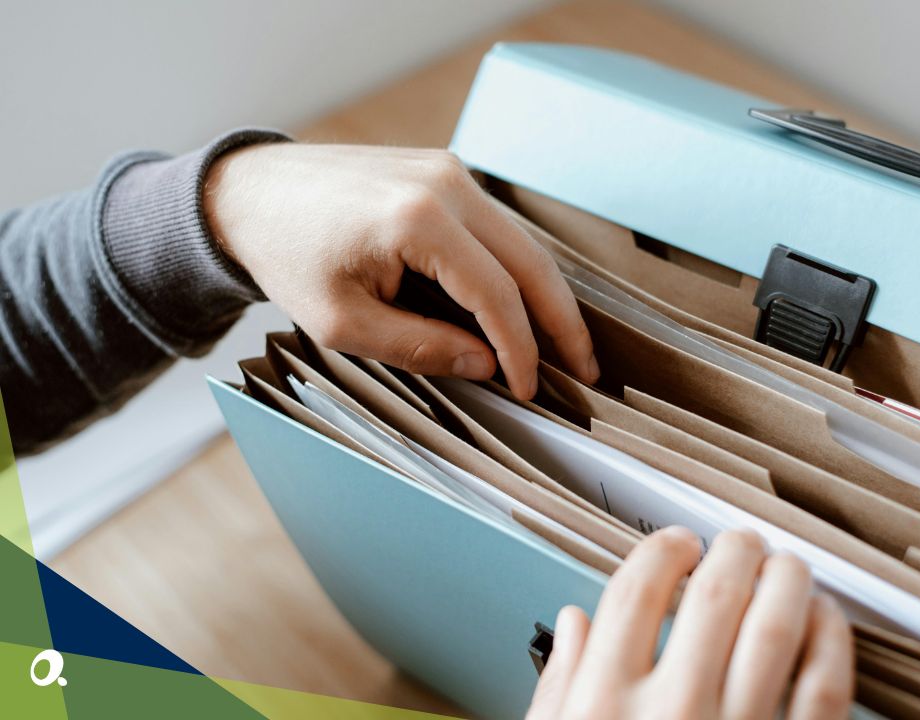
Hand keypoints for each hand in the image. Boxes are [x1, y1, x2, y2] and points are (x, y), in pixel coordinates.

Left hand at [204, 143, 598, 398]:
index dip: (521, 349)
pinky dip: (516, 270)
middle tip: (587, 370)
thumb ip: (422, 346)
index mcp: (418, 220)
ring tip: (566, 345)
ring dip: (546, 296)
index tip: (529, 388)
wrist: (249, 193)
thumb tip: (487, 365)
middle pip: (531, 262)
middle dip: (562, 322)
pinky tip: (525, 306)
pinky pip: (496, 227)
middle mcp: (446, 184)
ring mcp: (448, 171)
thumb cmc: (287, 256)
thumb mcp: (344, 323)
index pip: (497, 295)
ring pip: (522, 243)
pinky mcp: (443, 172)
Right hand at [527, 527, 853, 719]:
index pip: (637, 590)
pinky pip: (826, 685)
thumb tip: (573, 622)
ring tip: (785, 566)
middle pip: (715, 594)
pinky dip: (831, 639)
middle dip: (733, 551)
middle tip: (739, 543)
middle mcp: (673, 713)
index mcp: (604, 705)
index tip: (677, 544)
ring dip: (787, 579)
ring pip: (778, 625)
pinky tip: (824, 620)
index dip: (663, 549)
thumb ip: (561, 686)